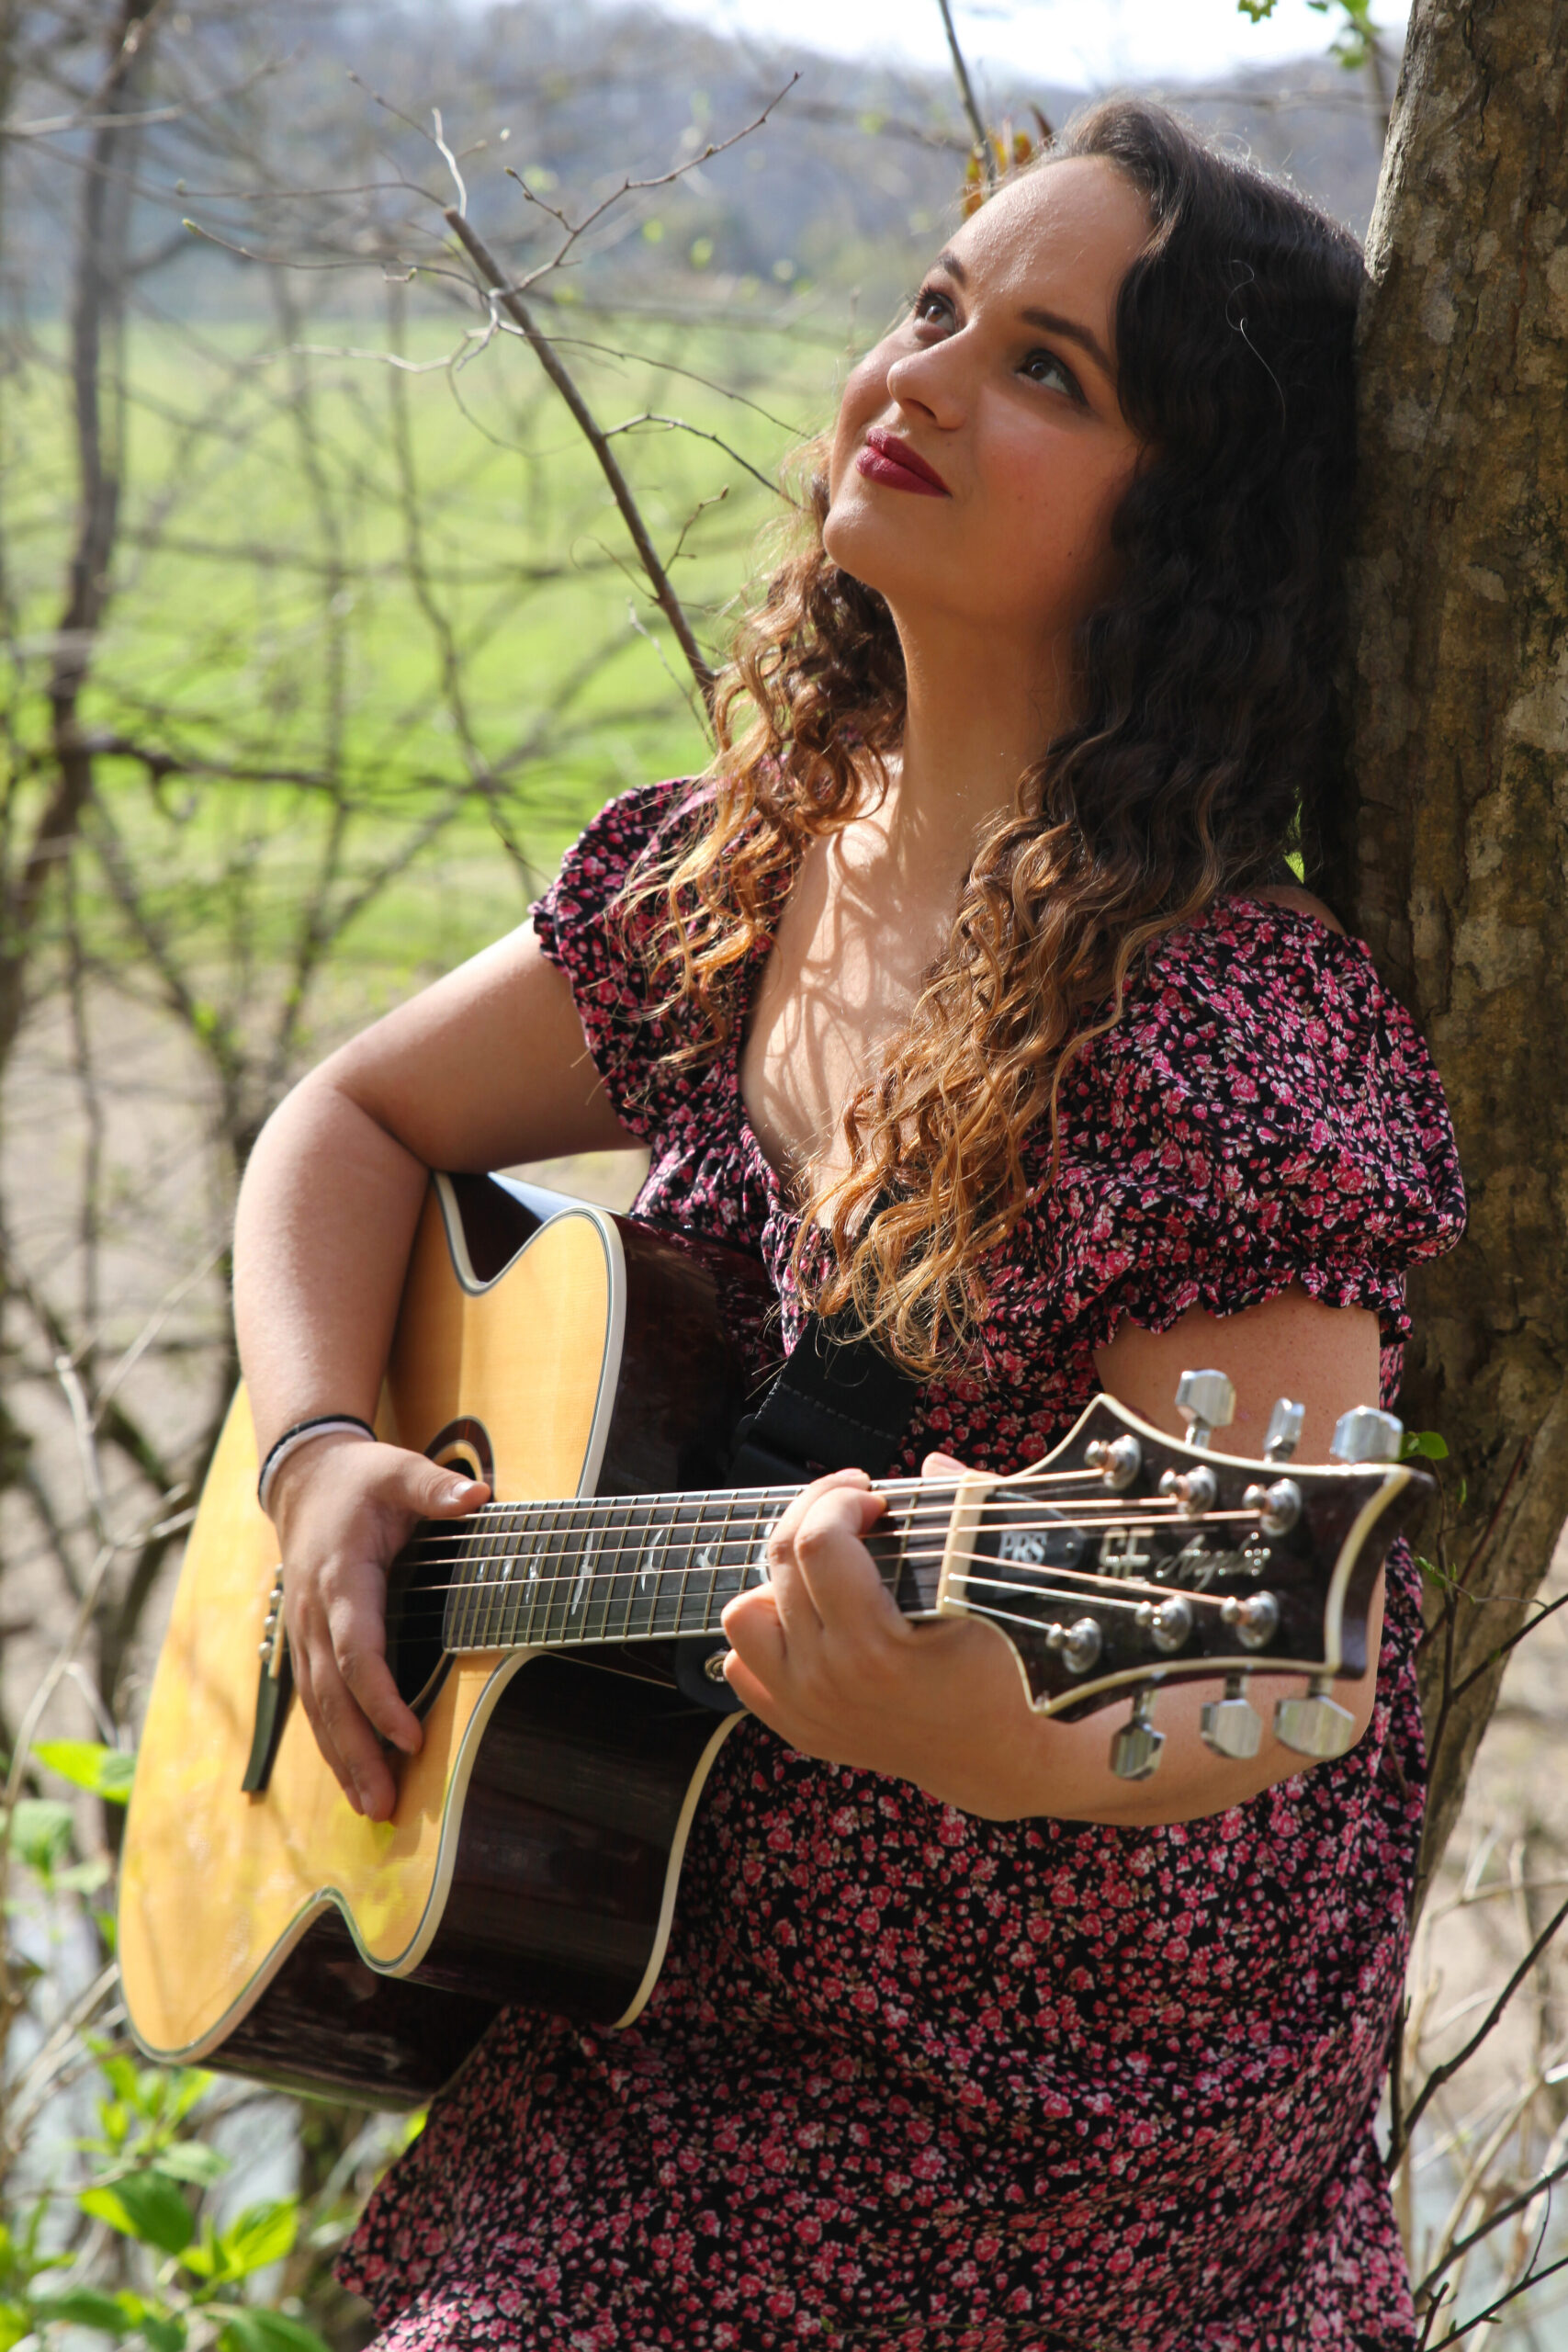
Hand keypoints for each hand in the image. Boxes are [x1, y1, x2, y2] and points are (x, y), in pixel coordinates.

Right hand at [267, 1434, 488, 1820]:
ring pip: (318, 1707)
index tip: (410, 1738)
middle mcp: (313, 1613)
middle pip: (331, 1695)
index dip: (380, 1697)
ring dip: (342, 1759)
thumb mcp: (397, 1469)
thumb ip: (434, 1486)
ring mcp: (304, 1632)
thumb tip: (477, 1496)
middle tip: (384, 1804)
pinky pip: (315, 1701)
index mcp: (340, 1577)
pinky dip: (332, 1743)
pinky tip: (352, 1778)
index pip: (356, 1650)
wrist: (303, 1479)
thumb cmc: (359, 1478)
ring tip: (371, 1809)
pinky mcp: (306, 1644)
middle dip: (357, 1751)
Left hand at [719, 1452, 1040, 1816]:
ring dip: (777, 1579)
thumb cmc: (1006, 1670)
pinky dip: (769, 1631)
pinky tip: (812, 1616)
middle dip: (815, 1514)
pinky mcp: (799, 1726)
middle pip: (780, 1563)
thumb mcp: (997, 1589)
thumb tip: (932, 1467)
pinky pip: (742, 1663)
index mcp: (875, 1648)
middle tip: (853, 1508)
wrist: (1002, 1758)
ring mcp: (806, 1708)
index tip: (873, 1497)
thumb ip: (971, 1515)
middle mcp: (828, 1681)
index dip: (841, 1499)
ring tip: (824, 1568)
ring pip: (743, 1615)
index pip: (820, 1542)